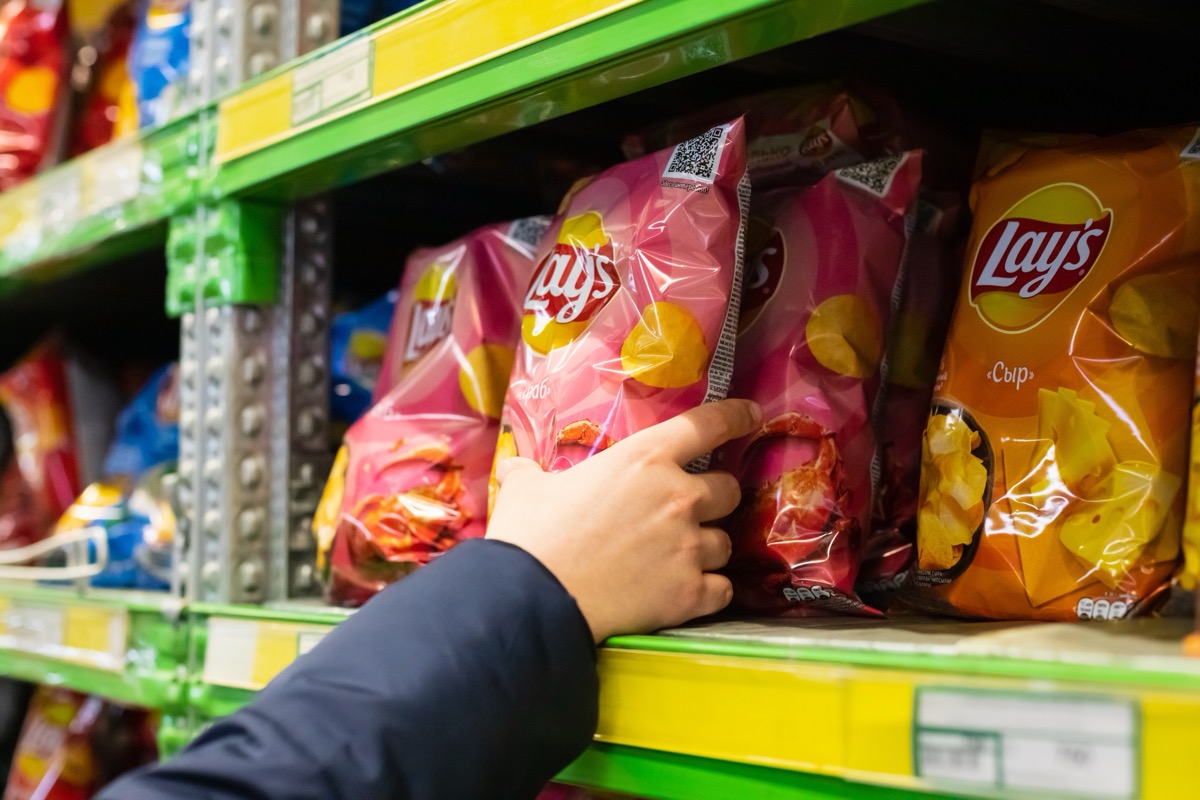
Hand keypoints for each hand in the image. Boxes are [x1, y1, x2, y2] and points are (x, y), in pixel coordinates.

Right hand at [487, 399, 761, 641]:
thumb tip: (516, 468)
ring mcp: (689, 546)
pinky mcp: (690, 593)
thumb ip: (530, 473)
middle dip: (713, 500)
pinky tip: (687, 593)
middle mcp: (679, 496)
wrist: (533, 600)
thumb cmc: (530, 536)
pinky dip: (709, 591)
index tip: (750, 416)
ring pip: (725, 543)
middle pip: (728, 490)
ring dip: (706, 548)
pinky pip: (722, 589)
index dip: (735, 417)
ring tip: (679, 559)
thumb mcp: (525, 489)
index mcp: (645, 458)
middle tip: (687, 512)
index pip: (707, 425)